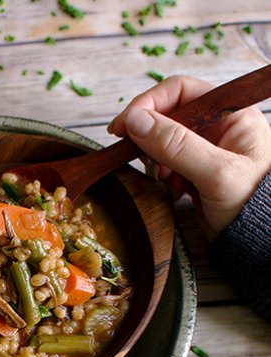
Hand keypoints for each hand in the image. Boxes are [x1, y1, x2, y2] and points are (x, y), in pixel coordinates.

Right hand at [107, 75, 270, 238]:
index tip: (123, 126)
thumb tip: (135, 121)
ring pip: (160, 142)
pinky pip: (164, 164)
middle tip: (143, 159)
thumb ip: (176, 145)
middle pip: (165, 115)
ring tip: (166, 181)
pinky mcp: (192, 170)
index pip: (179, 91)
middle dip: (149, 138)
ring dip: (155, 161)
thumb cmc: (250, 206)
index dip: (147, 104)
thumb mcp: (215, 173)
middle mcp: (215, 126)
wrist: (255, 242)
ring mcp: (203, 149)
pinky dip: (160, 176)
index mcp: (229, 114)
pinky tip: (173, 190)